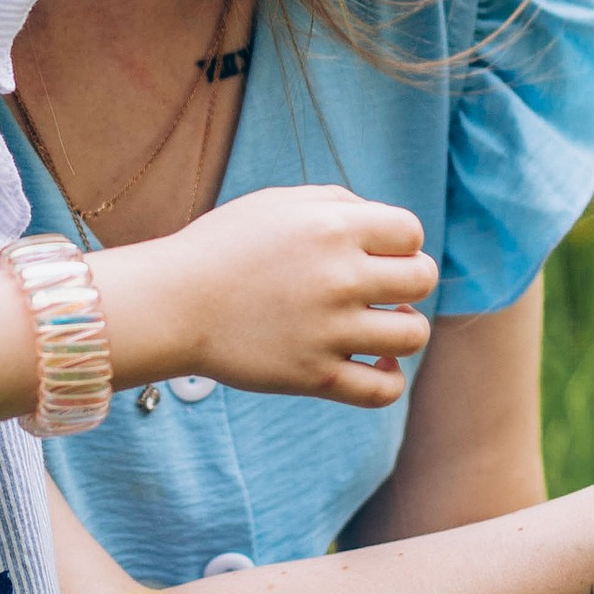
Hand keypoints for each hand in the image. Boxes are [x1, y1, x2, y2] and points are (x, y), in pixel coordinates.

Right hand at [105, 182, 436, 406]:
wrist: (171, 303)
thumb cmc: (223, 247)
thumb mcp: (278, 203)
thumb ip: (338, 203)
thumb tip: (389, 231)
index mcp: (333, 226)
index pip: (411, 232)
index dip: (400, 243)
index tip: (376, 254)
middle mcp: (339, 277)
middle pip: (422, 278)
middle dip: (408, 281)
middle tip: (380, 289)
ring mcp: (329, 331)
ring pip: (413, 334)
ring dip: (403, 328)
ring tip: (379, 326)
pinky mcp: (315, 377)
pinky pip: (384, 390)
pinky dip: (390, 378)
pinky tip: (377, 364)